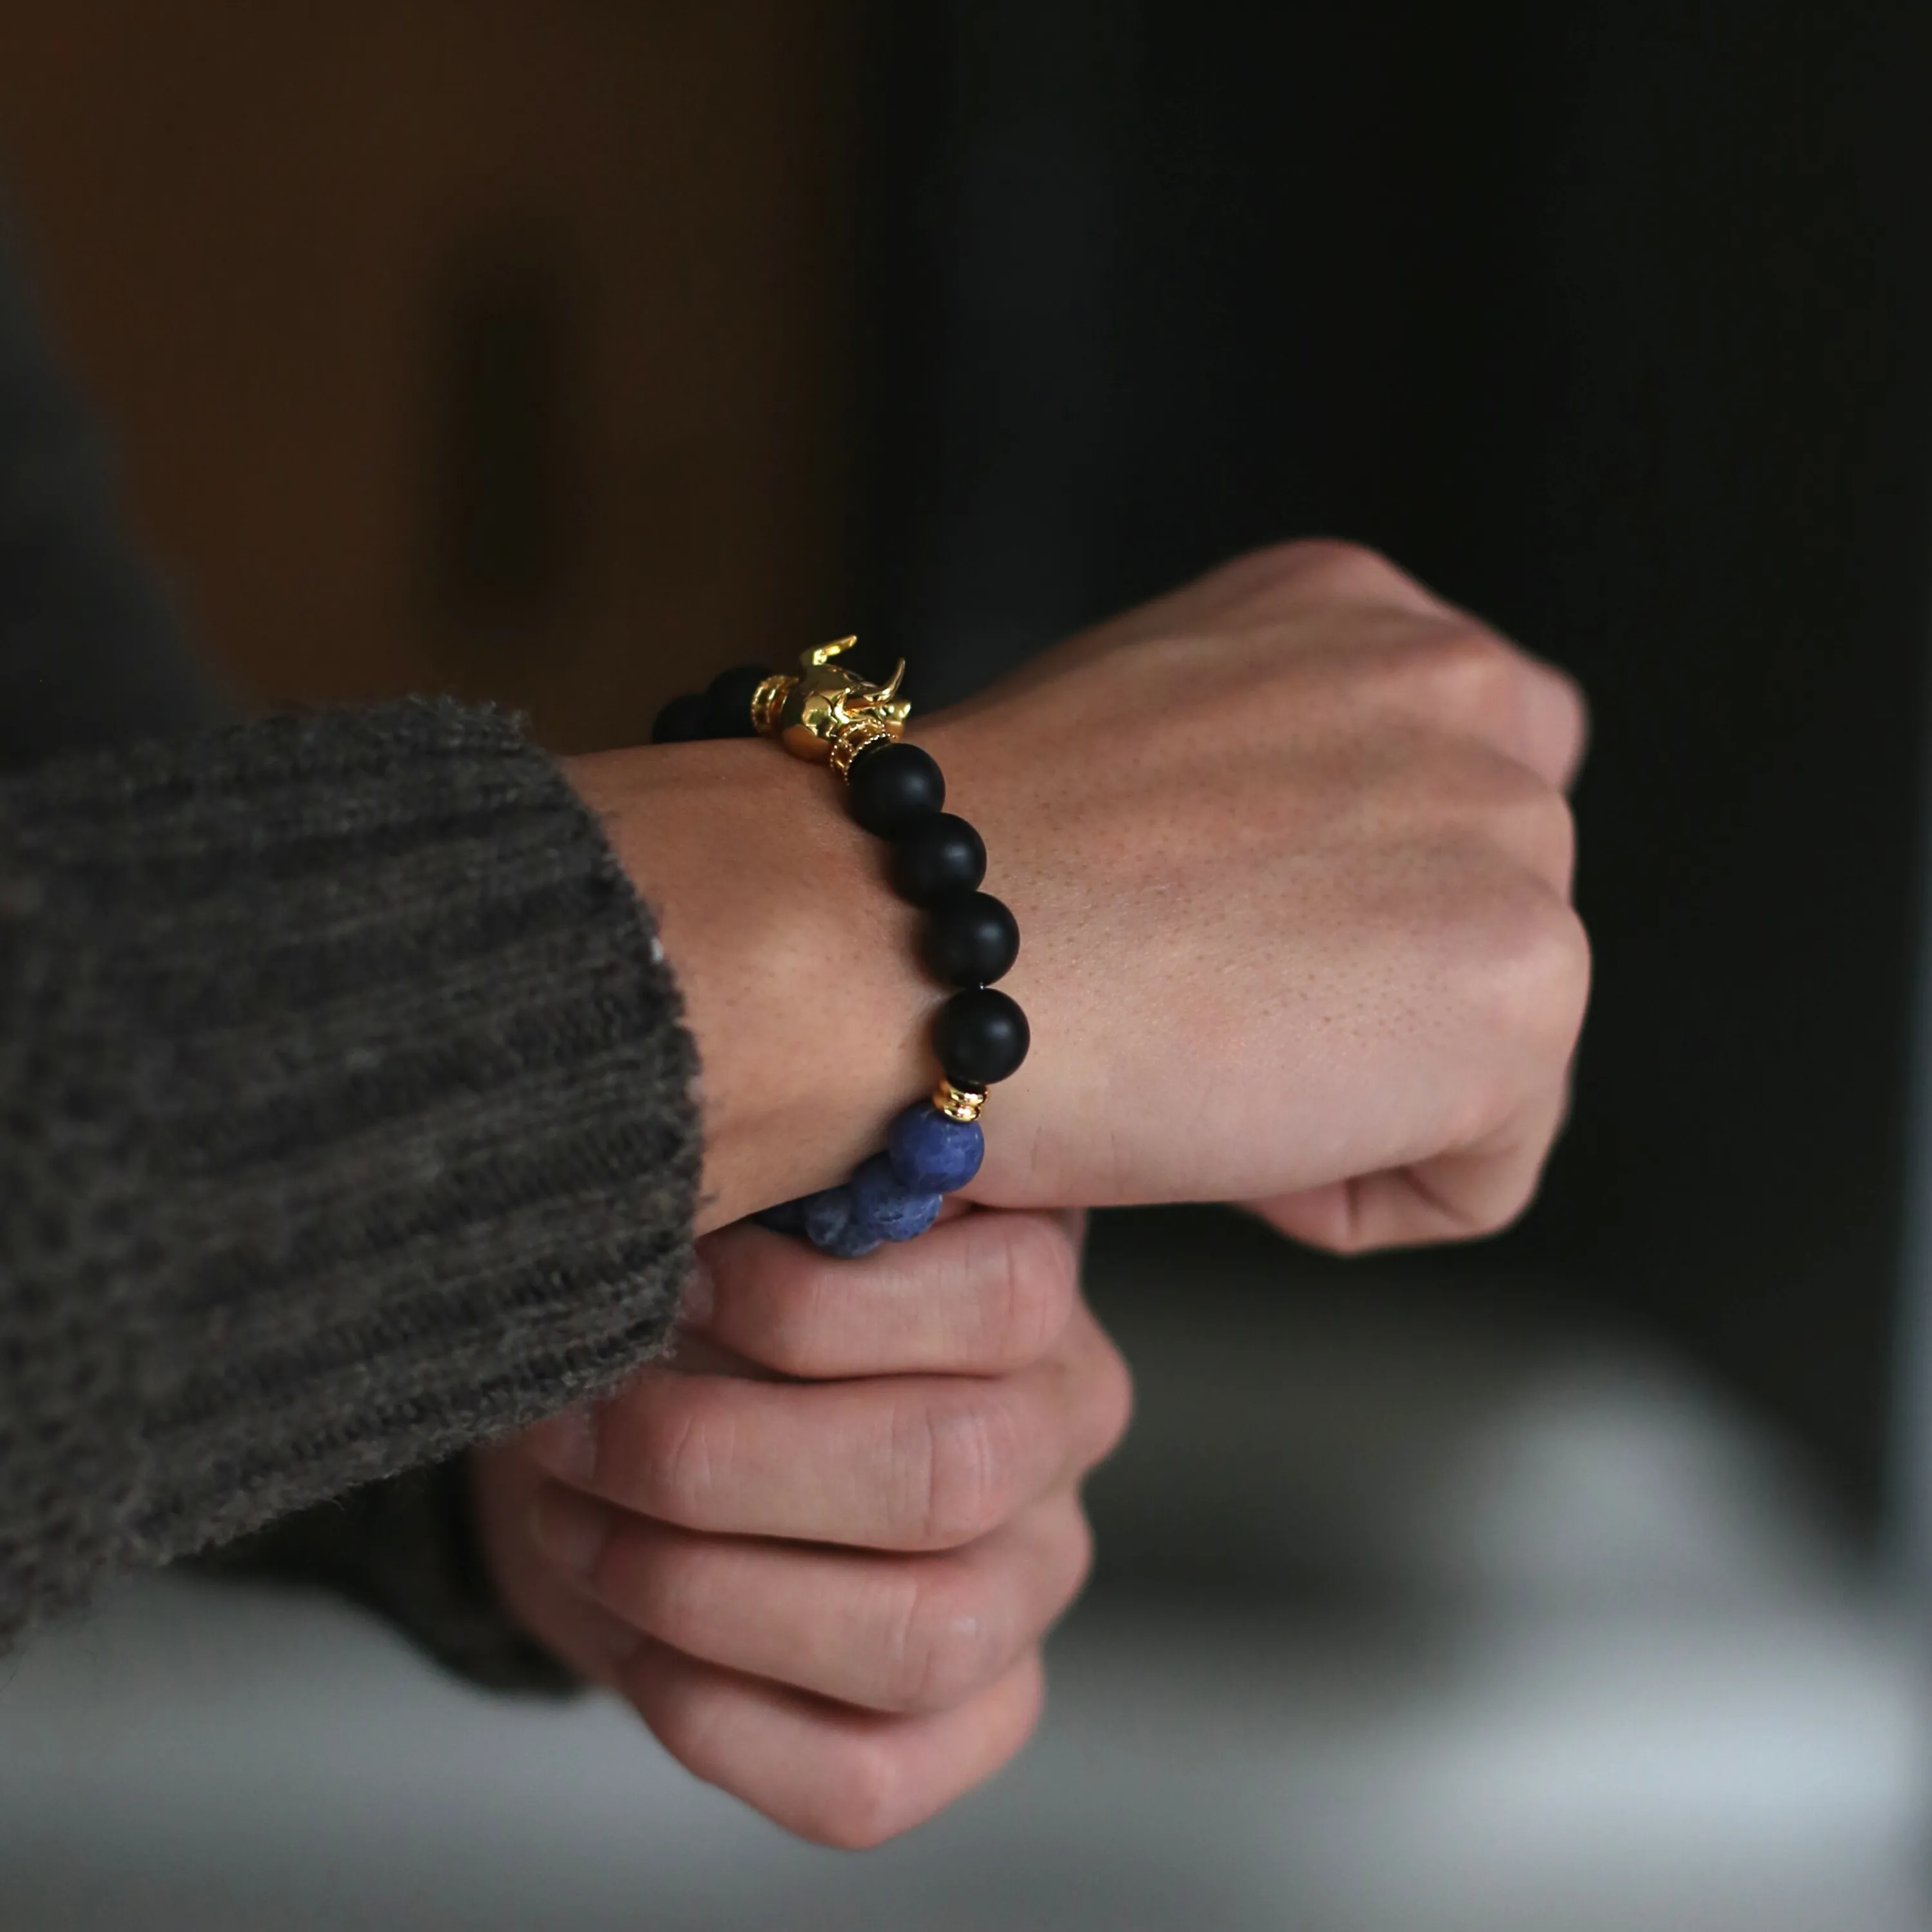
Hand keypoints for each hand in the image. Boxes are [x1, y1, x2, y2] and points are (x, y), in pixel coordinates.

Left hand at [473, 1206, 1128, 1847]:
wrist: (655, 1433)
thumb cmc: (701, 1306)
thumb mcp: (734, 1221)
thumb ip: (757, 1204)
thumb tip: (697, 1202)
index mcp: (1036, 1294)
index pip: (1007, 1298)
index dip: (812, 1303)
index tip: (672, 1283)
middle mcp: (1062, 1437)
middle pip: (947, 1472)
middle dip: (718, 1460)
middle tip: (580, 1428)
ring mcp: (1032, 1590)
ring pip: (918, 1636)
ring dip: (701, 1587)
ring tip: (578, 1523)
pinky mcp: (975, 1721)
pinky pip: (865, 1779)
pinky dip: (715, 1716)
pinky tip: (634, 1637)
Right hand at [571, 539, 1587, 1245]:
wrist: (891, 936)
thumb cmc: (958, 875)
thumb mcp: (1141, 742)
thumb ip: (1271, 772)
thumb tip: (1323, 904)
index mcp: (1356, 613)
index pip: (1452, 788)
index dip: (1337, 906)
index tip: (1208, 943)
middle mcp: (1461, 688)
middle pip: (1482, 922)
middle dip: (1355, 1007)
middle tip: (1186, 1022)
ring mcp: (1509, 831)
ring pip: (1488, 1051)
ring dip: (1351, 1103)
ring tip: (1190, 1078)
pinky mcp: (1526, 987)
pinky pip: (1486, 1173)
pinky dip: (1357, 1199)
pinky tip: (1222, 1145)